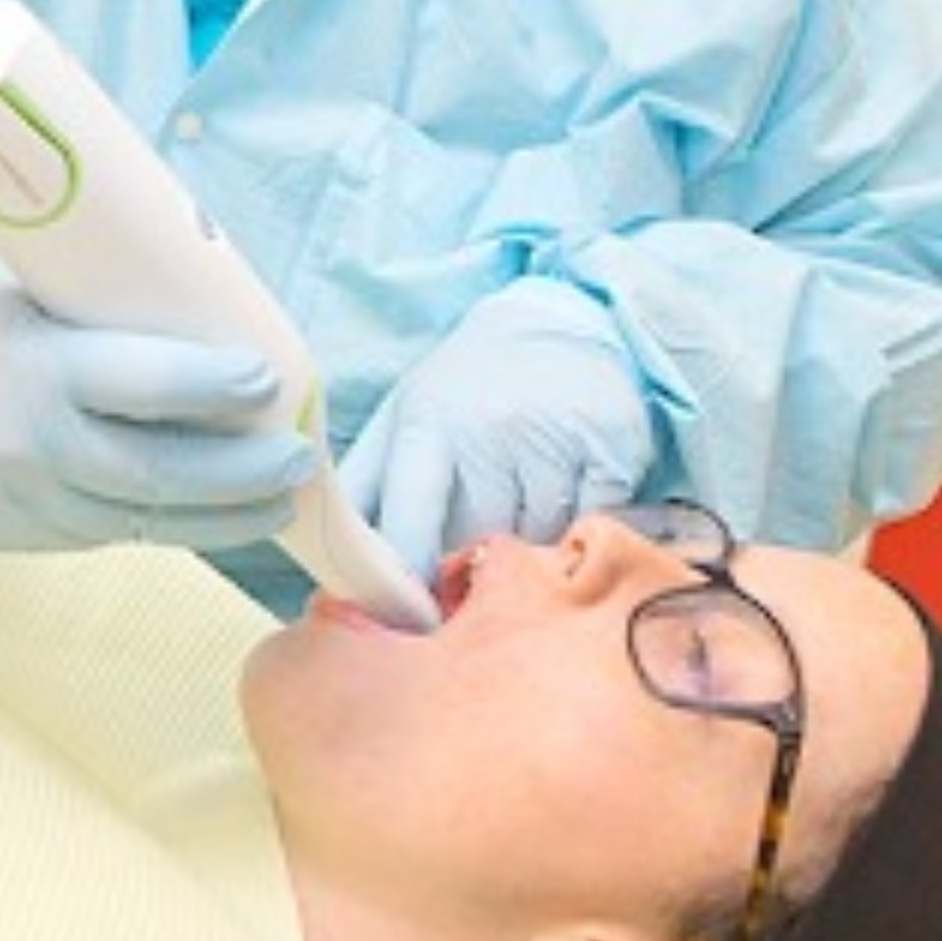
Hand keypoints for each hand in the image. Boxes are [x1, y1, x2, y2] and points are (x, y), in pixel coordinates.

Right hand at [0, 259, 313, 551]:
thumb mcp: (20, 292)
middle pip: (159, 474)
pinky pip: (112, 533)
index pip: (141, 385)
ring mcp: (26, 503)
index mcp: (32, 368)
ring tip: (277, 497)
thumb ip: (105, 317)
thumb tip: (215, 319)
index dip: (213, 386)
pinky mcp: (25, 537)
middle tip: (297, 455)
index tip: (267, 377)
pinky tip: (214, 510)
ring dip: (222, 514)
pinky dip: (170, 523)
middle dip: (241, 471)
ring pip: (145, 521)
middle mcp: (30, 446)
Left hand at [339, 277, 653, 575]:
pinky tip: (565, 494)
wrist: (560, 326)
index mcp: (427, 427)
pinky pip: (589, 526)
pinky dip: (577, 527)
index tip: (409, 613)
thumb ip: (364, 486)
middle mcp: (489, 434)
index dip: (407, 578)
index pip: (409, 524)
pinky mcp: (610, 452)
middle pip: (476, 541)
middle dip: (471, 560)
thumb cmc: (467, 388)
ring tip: (521, 506)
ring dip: (527, 545)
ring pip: (535, 541)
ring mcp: (553, 442)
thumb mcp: (402, 417)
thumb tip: (331, 556)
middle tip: (470, 561)